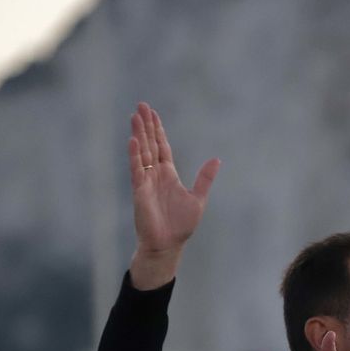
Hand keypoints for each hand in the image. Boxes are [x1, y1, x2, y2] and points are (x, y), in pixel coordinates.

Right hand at [128, 101, 218, 273]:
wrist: (168, 244)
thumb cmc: (181, 225)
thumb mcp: (198, 198)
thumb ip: (205, 178)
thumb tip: (216, 159)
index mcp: (169, 175)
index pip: (162, 146)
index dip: (158, 130)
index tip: (152, 113)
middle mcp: (155, 175)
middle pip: (150, 144)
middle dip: (146, 125)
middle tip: (141, 105)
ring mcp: (146, 182)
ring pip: (142, 153)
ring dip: (139, 134)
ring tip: (135, 116)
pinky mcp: (139, 191)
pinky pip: (137, 170)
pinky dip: (135, 156)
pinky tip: (133, 141)